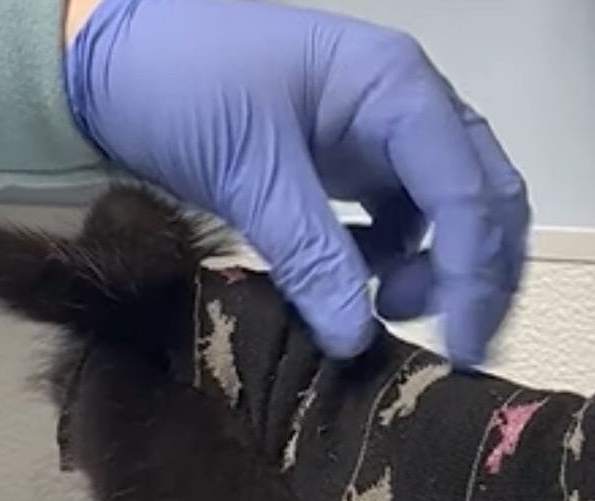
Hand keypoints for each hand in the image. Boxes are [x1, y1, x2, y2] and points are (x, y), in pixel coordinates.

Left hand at [63, 0, 529, 365]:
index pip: (467, 191)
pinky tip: (360, 284)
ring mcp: (385, 133)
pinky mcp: (356, 163)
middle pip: (487, 197)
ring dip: (444, 269)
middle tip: (455, 347)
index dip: (473, 276)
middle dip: (480, 275)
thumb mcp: (248, 171)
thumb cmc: (179, 83)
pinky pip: (408, 220)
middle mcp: (409, 104)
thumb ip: (310, 254)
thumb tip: (356, 341)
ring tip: (386, 307)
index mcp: (397, 88)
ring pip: (457, 212)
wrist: (107, 57)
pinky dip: (402, 261)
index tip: (462, 349)